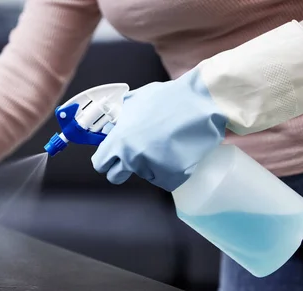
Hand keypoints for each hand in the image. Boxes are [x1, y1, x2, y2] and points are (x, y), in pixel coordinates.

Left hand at [91, 69, 225, 191]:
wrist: (202, 102)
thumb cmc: (171, 98)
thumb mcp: (136, 101)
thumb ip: (121, 117)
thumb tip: (111, 127)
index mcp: (119, 140)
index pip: (100, 163)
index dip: (106, 160)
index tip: (112, 158)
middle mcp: (131, 157)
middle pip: (116, 176)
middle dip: (123, 168)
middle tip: (137, 155)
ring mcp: (152, 168)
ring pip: (144, 175)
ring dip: (151, 165)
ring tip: (166, 144)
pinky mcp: (172, 176)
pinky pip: (165, 180)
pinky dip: (170, 171)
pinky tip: (177, 153)